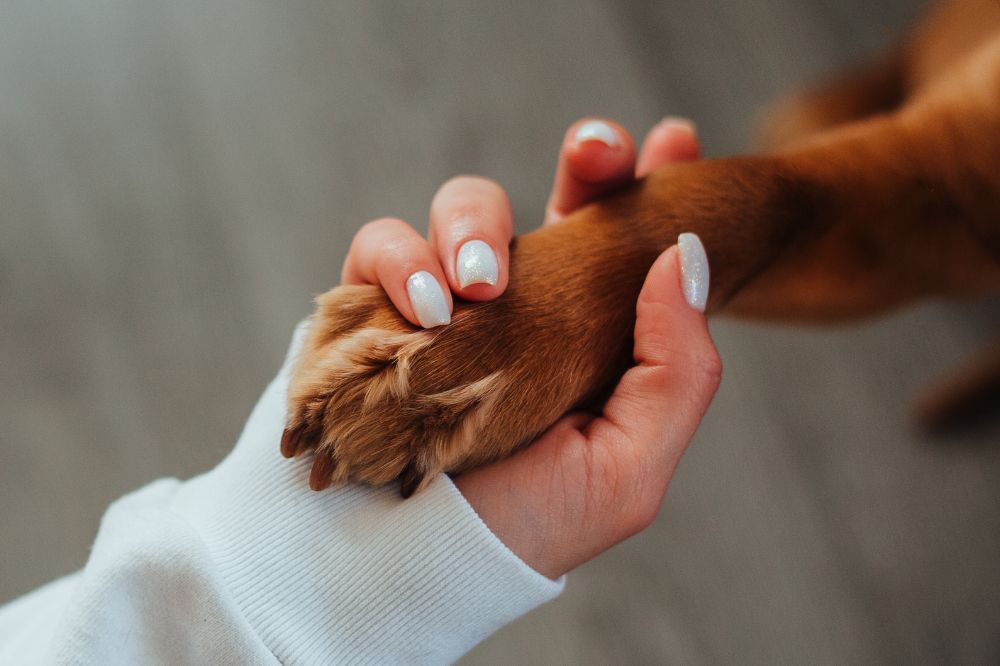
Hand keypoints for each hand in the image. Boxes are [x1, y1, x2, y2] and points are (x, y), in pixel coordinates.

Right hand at [340, 117, 718, 577]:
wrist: (406, 568)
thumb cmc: (520, 526)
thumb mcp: (627, 469)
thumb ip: (676, 370)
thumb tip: (685, 256)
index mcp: (586, 334)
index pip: (624, 244)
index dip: (649, 185)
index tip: (675, 140)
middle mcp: (520, 307)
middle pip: (555, 198)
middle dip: (585, 161)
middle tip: (597, 151)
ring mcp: (446, 300)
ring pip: (463, 206)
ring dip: (473, 223)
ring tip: (475, 286)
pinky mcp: (375, 306)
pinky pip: (380, 244)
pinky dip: (398, 261)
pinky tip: (424, 308)